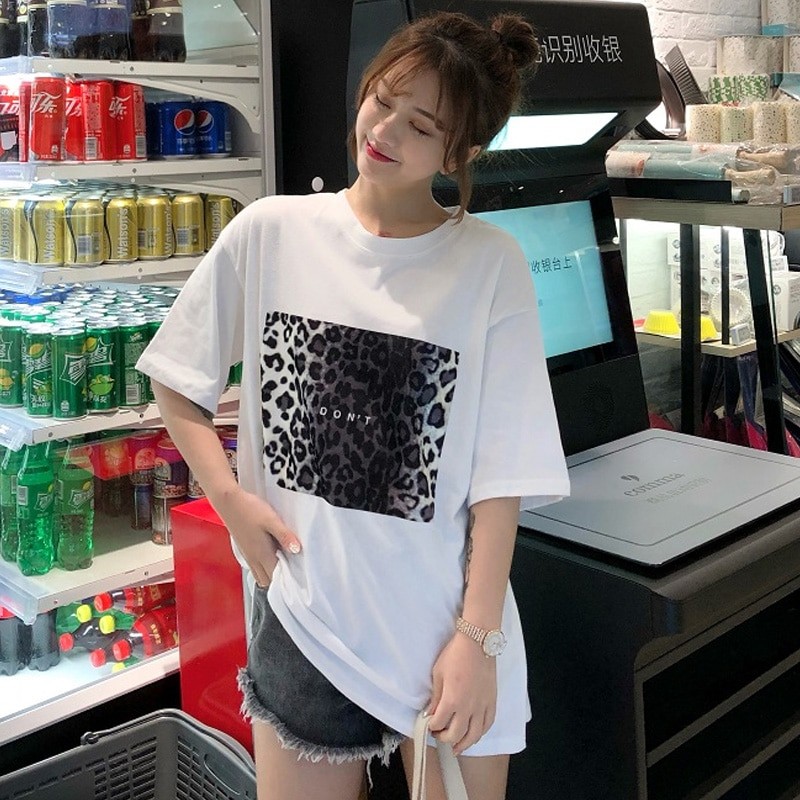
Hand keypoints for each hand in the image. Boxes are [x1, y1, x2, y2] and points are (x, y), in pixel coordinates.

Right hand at [211, 486, 301, 587]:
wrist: (229, 501)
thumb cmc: (250, 509)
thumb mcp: (271, 520)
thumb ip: (284, 536)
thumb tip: (297, 550)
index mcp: (262, 554)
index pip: (275, 577)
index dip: (287, 579)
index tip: (299, 574)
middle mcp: (253, 558)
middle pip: (267, 580)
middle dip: (279, 578)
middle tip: (293, 567)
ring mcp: (247, 554)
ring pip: (260, 574)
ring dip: (271, 572)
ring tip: (283, 560)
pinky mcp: (244, 548)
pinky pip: (255, 566)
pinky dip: (263, 566)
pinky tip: (271, 552)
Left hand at [425, 632, 496, 754]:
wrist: (478, 643)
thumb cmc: (455, 655)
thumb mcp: (438, 674)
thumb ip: (436, 697)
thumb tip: (431, 713)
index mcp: (452, 700)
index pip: (439, 723)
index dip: (432, 727)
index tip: (429, 724)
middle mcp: (468, 708)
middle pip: (456, 735)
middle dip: (444, 738)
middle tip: (439, 735)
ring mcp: (482, 706)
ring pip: (474, 735)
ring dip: (464, 744)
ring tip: (456, 748)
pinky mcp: (492, 702)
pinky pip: (488, 725)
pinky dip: (480, 733)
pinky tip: (474, 735)